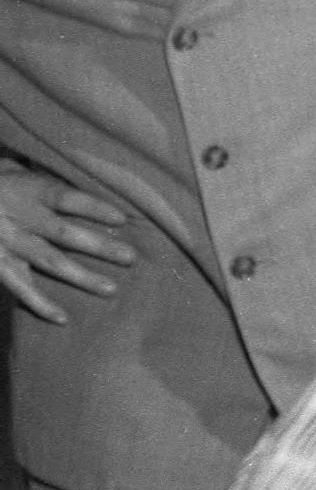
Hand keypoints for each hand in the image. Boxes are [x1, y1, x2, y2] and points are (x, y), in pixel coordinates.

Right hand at [0, 164, 135, 321]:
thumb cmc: (6, 185)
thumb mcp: (20, 171)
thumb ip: (52, 179)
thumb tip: (98, 176)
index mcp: (30, 191)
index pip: (65, 198)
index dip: (92, 207)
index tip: (122, 217)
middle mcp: (20, 217)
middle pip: (63, 233)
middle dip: (98, 246)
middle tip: (130, 258)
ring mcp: (8, 242)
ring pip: (48, 261)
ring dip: (80, 277)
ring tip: (111, 290)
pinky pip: (19, 286)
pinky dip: (39, 304)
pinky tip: (63, 319)